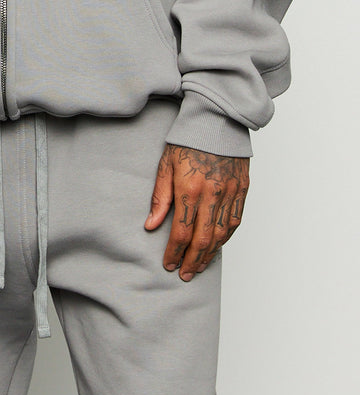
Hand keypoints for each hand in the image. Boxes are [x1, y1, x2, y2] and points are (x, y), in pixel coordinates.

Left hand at [145, 144, 248, 280]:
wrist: (217, 119)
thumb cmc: (187, 140)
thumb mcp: (166, 165)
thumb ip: (160, 198)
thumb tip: (151, 225)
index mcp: (190, 188)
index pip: (182, 231)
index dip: (175, 252)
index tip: (168, 264)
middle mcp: (213, 194)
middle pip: (204, 239)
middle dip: (192, 261)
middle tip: (184, 274)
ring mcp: (231, 193)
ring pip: (221, 234)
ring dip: (210, 254)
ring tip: (198, 266)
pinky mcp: (242, 189)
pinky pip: (235, 221)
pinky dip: (225, 238)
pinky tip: (217, 246)